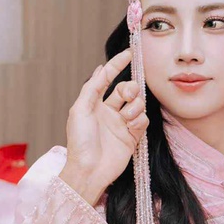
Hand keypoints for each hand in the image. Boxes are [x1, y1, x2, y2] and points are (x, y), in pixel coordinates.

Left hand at [60, 49, 147, 206]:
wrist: (89, 170)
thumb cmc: (80, 141)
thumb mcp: (80, 109)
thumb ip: (92, 87)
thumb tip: (100, 68)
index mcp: (94, 103)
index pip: (108, 78)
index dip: (117, 65)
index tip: (129, 53)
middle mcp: (109, 111)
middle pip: (127, 89)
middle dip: (130, 88)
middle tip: (128, 95)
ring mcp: (122, 123)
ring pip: (138, 103)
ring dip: (135, 106)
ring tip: (127, 118)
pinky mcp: (133, 136)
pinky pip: (143, 119)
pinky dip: (139, 119)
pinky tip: (131, 127)